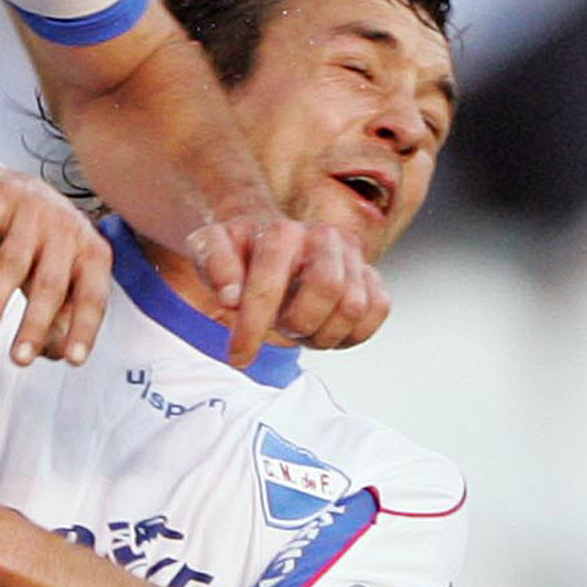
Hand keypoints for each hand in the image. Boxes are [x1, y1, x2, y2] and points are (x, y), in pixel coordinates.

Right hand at [0, 167, 110, 366]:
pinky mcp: (0, 195)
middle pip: (50, 283)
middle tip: (19, 359)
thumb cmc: (46, 249)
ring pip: (13, 260)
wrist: (19, 190)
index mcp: (92, 253)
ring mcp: (33, 209)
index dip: (84, 328)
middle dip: (34, 324)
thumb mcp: (63, 281)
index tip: (74, 359)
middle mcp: (67, 228)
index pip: (92, 297)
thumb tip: (59, 352)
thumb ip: (64, 319)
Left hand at [188, 217, 388, 367]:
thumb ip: (213, 263)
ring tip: (299, 325)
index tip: (238, 355)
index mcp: (281, 232)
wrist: (268, 245)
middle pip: (329, 289)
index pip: (272, 284)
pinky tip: (325, 328)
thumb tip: (231, 296)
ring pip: (354, 306)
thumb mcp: (208, 249)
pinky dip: (352, 332)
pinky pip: (378, 310)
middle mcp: (323, 237)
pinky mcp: (371, 276)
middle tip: (279, 326)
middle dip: (299, 322)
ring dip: (323, 331)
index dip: (253, 326)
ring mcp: (351, 256)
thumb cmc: (239, 252)